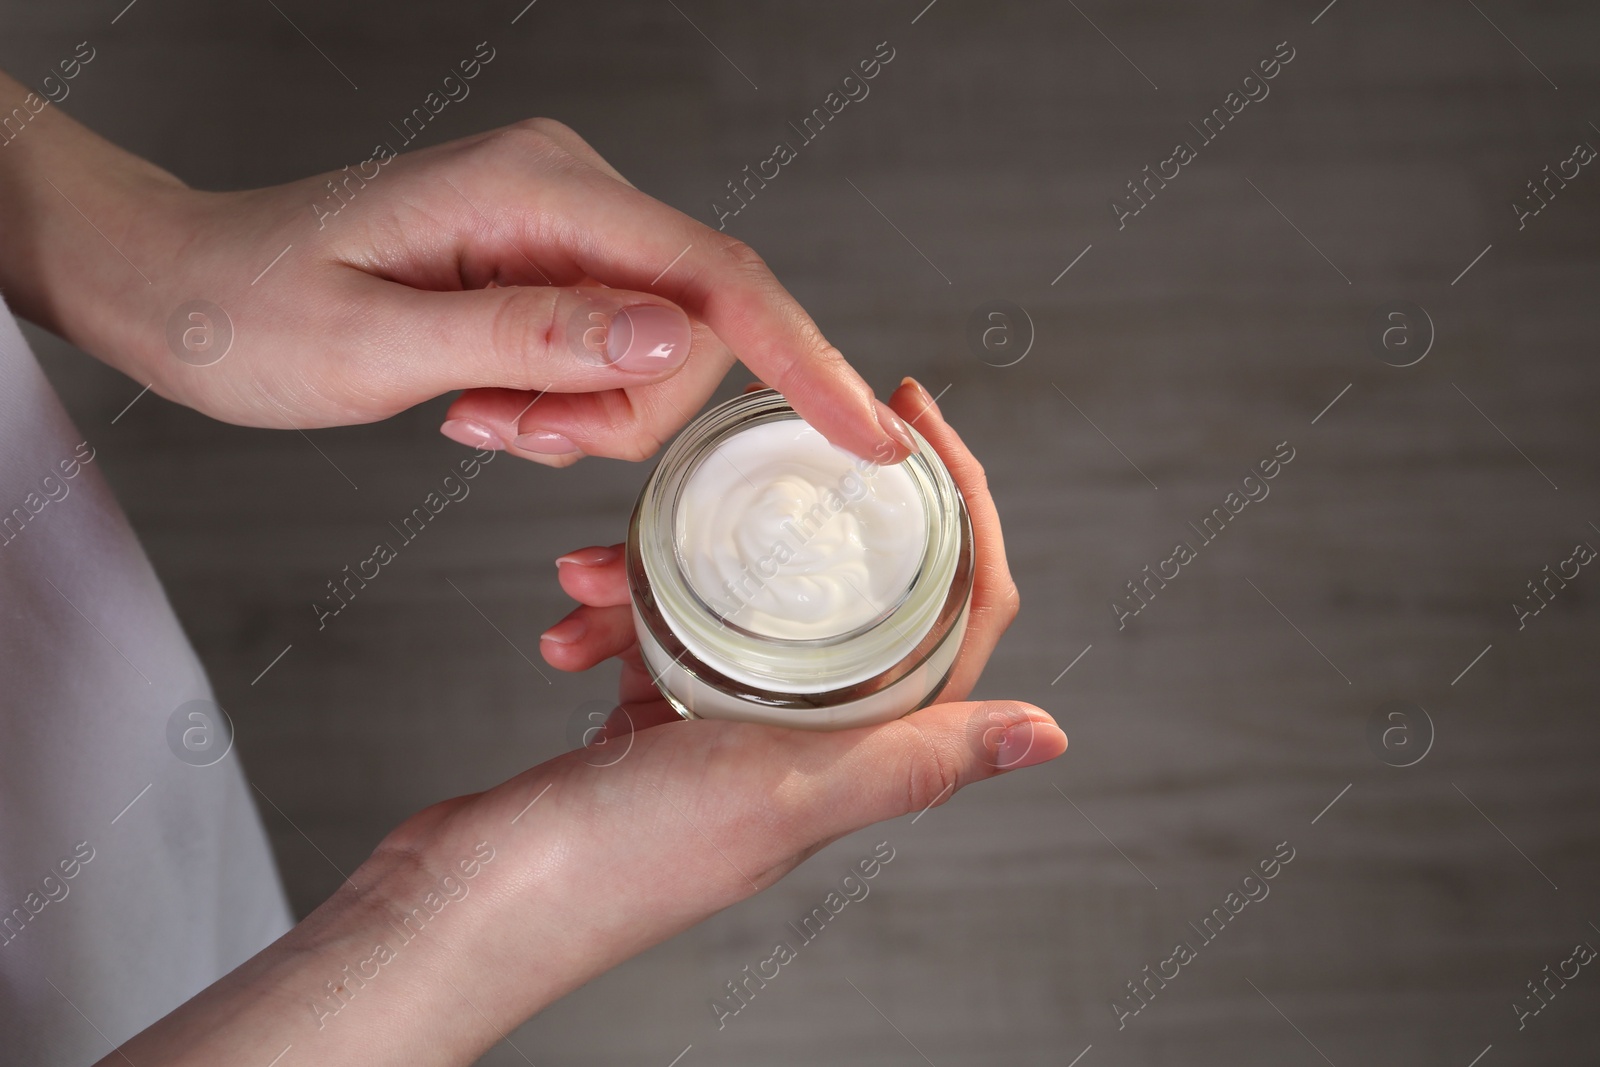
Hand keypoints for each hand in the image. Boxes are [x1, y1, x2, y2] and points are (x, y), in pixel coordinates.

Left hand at [0, 81, 916, 464]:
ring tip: (477, 416)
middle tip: (504, 434)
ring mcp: (566, 224)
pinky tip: (485, 401)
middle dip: (623, 415)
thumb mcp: (380, 344)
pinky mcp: (552, 261)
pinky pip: (614, 352)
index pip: (714, 276)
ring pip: (657, 354)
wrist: (181, 283)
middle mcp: (569, 190)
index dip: (802, 360)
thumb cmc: (248, 309)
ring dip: (584, 417)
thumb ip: (536, 338)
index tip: (866, 436)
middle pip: (694, 328)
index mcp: (536, 190)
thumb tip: (675, 342)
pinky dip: (566, 405)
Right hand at [108, 379, 1055, 1064]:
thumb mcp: (788, 793)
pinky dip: (621, 605)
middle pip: (854, 583)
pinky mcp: (667, 715)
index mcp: (868, 747)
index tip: (915, 420)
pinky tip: (572, 607)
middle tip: (790, 424)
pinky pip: (668, 625)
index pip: (957, 606)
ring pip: (747, 596)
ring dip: (678, 562)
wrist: (485, 900)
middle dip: (818, 507)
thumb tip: (1050, 734)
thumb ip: (911, 762)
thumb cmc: (633, 860)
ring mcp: (741, 722)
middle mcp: (817, 734)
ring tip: (602, 560)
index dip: (958, 506)